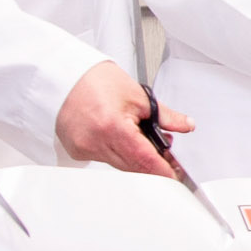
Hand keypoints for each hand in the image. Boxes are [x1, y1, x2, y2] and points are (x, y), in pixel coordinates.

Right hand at [55, 60, 190, 173]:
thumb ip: (165, 116)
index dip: (163, 170)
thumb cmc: (96, 80)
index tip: (175, 174)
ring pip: (119, 165)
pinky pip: (104, 159)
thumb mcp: (138, 95)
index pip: (144, 159)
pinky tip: (120, 137)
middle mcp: (95, 142)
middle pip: (133, 166)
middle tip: (165, 151)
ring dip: (134, 157)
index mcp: (112, 127)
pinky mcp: (76, 151)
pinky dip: (116, 152)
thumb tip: (185, 125)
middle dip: (151, 162)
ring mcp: (83, 149)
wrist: (66, 76)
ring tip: (139, 136)